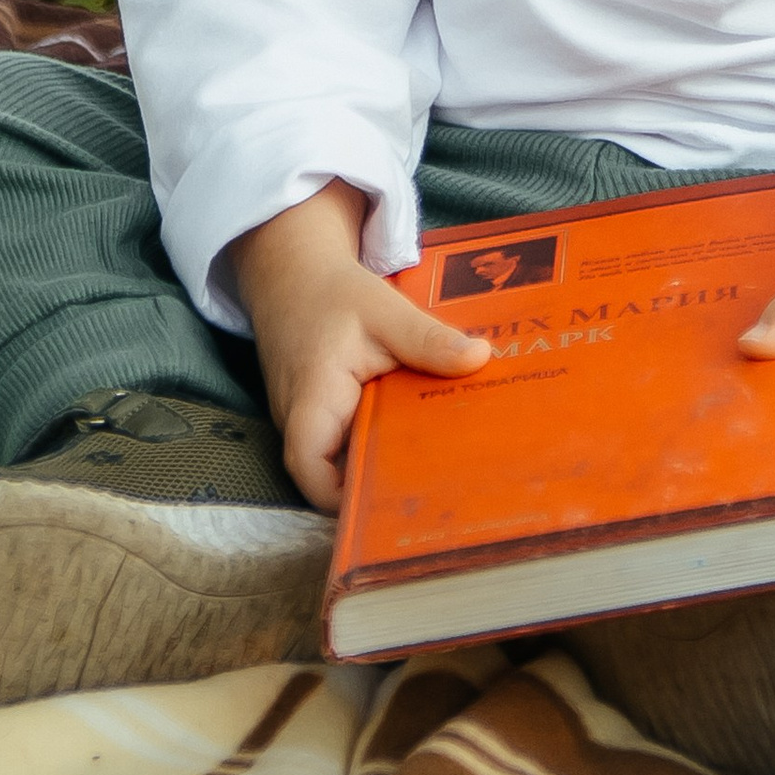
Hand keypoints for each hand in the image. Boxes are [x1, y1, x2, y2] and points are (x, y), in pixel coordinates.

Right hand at [230, 181, 490, 511]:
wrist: (295, 275)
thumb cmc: (333, 294)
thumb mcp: (384, 310)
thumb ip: (428, 339)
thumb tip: (479, 358)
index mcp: (312, 401)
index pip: (310, 469)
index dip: (342, 497)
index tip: (394, 499)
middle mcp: (301, 423)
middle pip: (335, 473)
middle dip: (382, 483)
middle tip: (443, 485)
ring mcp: (310, 424)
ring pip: (345, 459)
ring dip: (384, 460)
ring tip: (444, 465)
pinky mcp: (322, 418)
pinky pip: (349, 441)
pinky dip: (381, 439)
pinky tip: (422, 431)